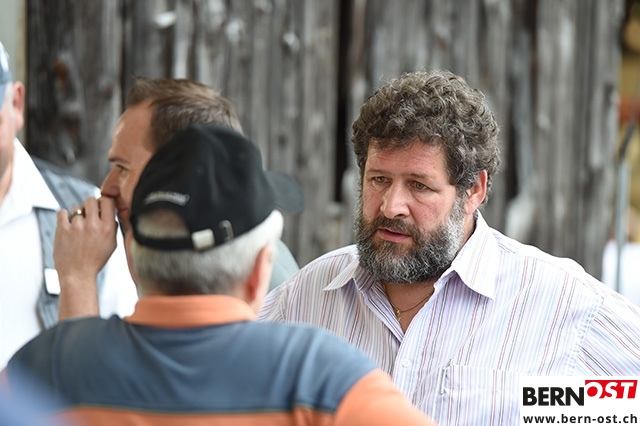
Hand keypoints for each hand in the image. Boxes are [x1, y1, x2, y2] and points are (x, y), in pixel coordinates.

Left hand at [54, 196, 118, 318]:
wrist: (77, 275)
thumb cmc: (94, 261)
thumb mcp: (112, 245)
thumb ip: (112, 227)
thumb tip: (111, 212)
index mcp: (107, 228)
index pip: (107, 201)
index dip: (103, 201)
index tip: (101, 206)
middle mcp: (93, 225)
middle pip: (91, 199)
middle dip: (90, 205)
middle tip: (88, 214)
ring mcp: (77, 227)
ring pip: (76, 207)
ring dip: (77, 214)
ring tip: (77, 226)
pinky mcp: (62, 230)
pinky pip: (62, 212)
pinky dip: (64, 216)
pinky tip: (68, 225)